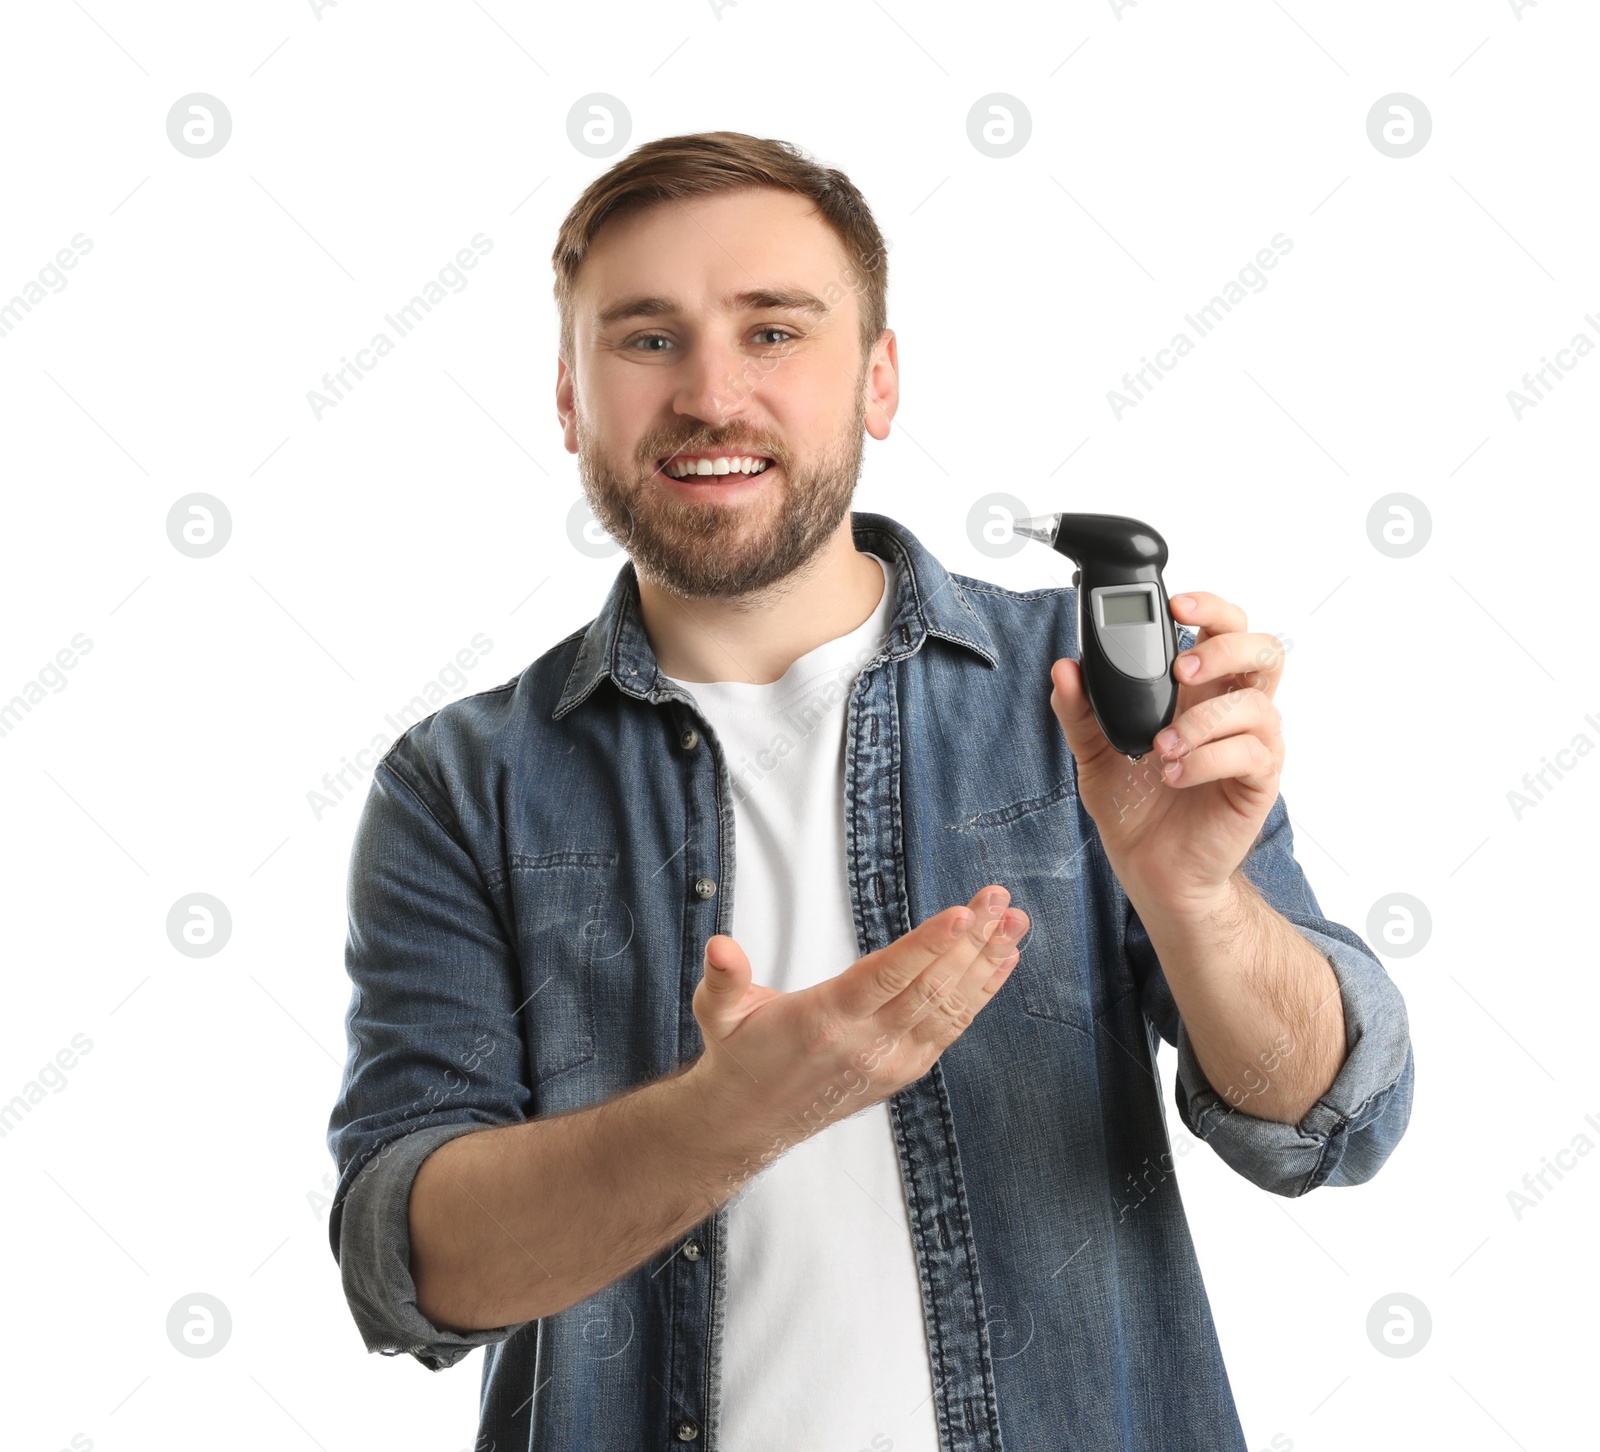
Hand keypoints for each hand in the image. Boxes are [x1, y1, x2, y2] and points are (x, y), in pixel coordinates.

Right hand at [688, 885, 1028, 1164]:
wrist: (749, 1122)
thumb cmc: (738, 1054)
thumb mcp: (718, 1013)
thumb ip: (722, 978)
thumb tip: (719, 946)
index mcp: (825, 1021)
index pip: (885, 976)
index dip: (927, 944)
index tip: (963, 914)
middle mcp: (866, 1044)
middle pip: (930, 987)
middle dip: (972, 941)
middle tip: (1000, 899)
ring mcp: (891, 1061)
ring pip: (950, 1007)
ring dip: (986, 963)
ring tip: (1015, 922)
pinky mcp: (904, 1070)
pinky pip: (951, 1028)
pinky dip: (981, 994)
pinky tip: (1003, 962)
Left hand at [1047, 590, 1285, 917]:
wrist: (1153, 870)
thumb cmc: (1135, 805)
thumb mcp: (1093, 753)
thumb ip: (1079, 711)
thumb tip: (1063, 669)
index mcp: (1197, 691)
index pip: (1223, 629)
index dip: (1210, 607)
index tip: (1177, 604)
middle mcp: (1230, 709)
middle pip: (1263, 649)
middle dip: (1225, 647)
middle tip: (1181, 670)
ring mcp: (1251, 744)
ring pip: (1257, 703)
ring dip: (1203, 720)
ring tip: (1162, 746)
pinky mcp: (1258, 780)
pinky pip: (1250, 753)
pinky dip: (1207, 759)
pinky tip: (1175, 774)